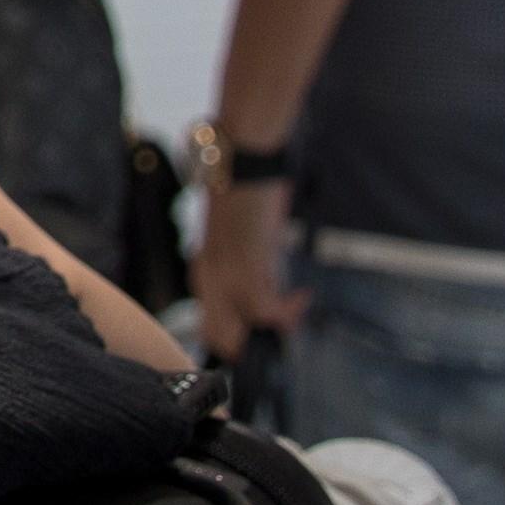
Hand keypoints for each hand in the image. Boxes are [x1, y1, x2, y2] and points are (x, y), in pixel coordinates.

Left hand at [191, 177, 304, 359]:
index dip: (240, 339)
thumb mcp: (245, 239)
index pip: (212, 326)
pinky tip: (300, 297)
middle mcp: (206, 277)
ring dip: (275, 325)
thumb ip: (251, 268)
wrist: (243, 161)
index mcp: (204, 270)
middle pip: (219, 337)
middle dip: (254, 343)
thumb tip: (270, 295)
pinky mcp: (243, 266)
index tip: (267, 332)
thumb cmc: (250, 196)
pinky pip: (264, 310)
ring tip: (295, 306)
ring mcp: (221, 275)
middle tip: (285, 324)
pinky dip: (286, 312)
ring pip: (239, 330)